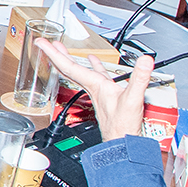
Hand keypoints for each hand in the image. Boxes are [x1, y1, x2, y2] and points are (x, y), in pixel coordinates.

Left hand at [40, 41, 154, 142]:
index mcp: (95, 86)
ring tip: (61, 48)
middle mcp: (93, 88)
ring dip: (70, 59)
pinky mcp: (106, 95)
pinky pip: (95, 76)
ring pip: (79, 72)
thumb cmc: (123, 127)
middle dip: (57, 54)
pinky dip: (93, 66)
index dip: (54, 53)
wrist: (123, 143)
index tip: (42, 43)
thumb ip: (139, 78)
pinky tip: (93, 60)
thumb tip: (145, 60)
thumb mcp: (133, 99)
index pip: (69, 66)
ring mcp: (98, 92)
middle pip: (68, 68)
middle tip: (45, 43)